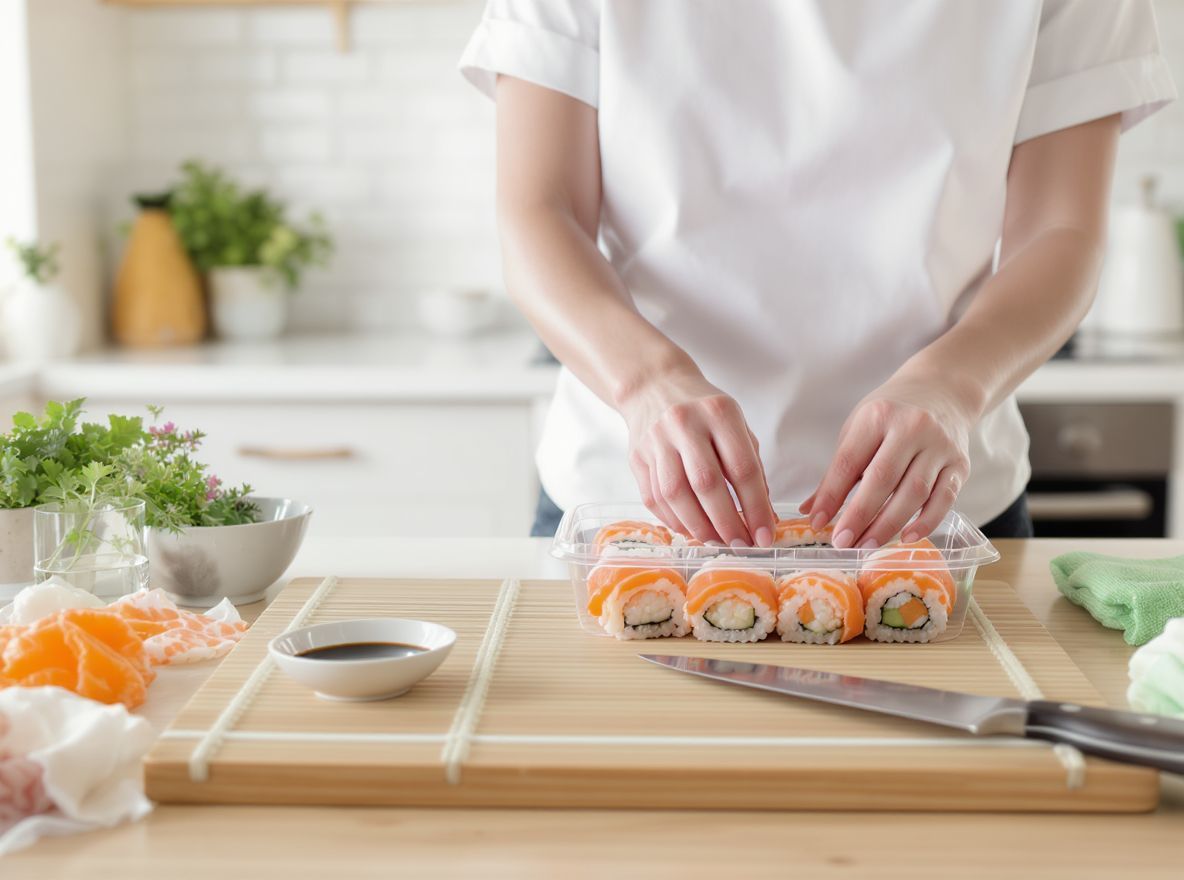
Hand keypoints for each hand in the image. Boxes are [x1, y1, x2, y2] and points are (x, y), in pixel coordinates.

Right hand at [619, 367, 775, 546]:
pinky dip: (674, 521)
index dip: (755, 507)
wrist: (653, 386)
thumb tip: (763, 517)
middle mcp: (684, 424)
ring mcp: (656, 440)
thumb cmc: (703, 410)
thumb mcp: (735, 424)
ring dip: (699, 527)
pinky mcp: (637, 457)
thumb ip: (750, 466)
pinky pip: (653, 498)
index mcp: (719, 412)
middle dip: (727, 523)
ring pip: (675, 495)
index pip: (741, 468)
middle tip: (741, 546)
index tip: (765, 535)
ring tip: (717, 542)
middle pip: (706, 484)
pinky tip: (691, 530)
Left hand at [801, 374, 976, 547]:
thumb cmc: (892, 413)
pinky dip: (926, 522)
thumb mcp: (858, 429)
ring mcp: (940, 446)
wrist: (942, 390)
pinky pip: (945, 498)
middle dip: (859, 515)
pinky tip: (906, 538)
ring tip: (866, 545)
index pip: (850, 462)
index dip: (832, 495)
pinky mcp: (960, 464)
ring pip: (914, 492)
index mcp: (878, 416)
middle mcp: (912, 427)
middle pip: (882, 479)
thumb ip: (837, 470)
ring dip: (888, 524)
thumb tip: (812, 511)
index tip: (817, 522)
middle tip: (842, 542)